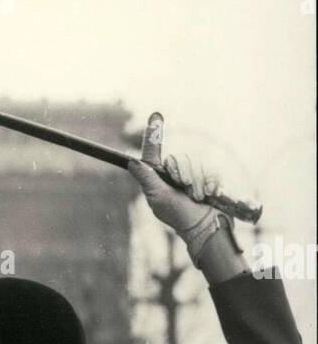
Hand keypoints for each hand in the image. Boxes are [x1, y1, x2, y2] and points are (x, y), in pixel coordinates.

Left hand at [127, 112, 219, 232]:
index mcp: (160, 177)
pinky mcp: (210, 179)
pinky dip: (211, 183)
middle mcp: (176, 173)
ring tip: (197, 198)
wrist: (204, 227)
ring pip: (196, 164)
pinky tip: (210, 194)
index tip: (156, 116)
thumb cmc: (178, 216)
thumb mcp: (159, 198)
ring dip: (198, 182)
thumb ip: (147, 179)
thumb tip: (131, 162)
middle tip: (185, 189)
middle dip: (184, 174)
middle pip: (180, 158)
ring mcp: (194, 175)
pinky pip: (212, 170)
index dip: (154, 134)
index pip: (154, 153)